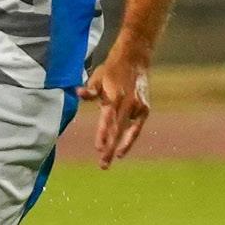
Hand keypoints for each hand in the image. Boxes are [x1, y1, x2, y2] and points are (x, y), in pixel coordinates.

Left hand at [76, 47, 151, 169]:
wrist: (135, 59)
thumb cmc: (112, 69)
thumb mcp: (98, 76)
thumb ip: (90, 89)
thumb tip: (78, 93)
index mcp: (115, 96)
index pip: (107, 120)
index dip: (103, 134)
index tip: (98, 148)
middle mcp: (128, 104)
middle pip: (118, 130)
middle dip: (110, 148)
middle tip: (103, 165)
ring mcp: (138, 107)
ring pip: (128, 131)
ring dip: (120, 146)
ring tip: (113, 159)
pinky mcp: (145, 108)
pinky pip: (137, 128)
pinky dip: (130, 138)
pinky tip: (122, 150)